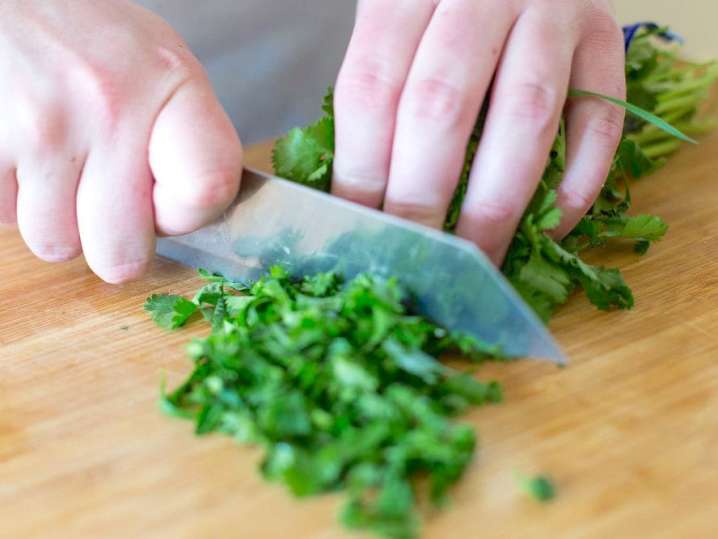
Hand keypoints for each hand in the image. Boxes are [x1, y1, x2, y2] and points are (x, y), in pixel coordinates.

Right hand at [0, 0, 242, 282]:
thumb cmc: (90, 41)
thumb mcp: (159, 67)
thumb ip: (185, 143)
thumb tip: (191, 217)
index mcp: (171, 85)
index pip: (208, 190)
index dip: (187, 216)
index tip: (168, 200)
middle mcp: (109, 108)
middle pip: (123, 255)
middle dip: (113, 238)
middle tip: (105, 193)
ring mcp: (40, 128)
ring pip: (57, 245)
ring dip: (57, 216)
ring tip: (58, 161)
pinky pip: (4, 218)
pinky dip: (13, 198)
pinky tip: (23, 152)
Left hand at [333, 0, 624, 263]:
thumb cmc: (441, 5)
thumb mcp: (393, 24)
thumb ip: (378, 94)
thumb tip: (358, 201)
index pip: (371, 90)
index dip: (361, 171)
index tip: (360, 231)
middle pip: (441, 106)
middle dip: (422, 200)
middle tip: (413, 261)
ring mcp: (553, 9)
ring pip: (524, 115)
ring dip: (496, 205)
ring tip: (476, 260)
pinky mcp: (606, 35)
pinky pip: (600, 118)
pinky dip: (577, 182)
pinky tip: (551, 226)